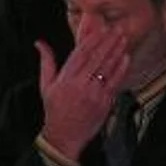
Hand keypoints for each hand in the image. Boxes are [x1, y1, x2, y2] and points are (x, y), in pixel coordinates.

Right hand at [36, 33, 130, 162]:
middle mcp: (80, 84)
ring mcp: (93, 94)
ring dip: (117, 52)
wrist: (64, 136)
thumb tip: (39, 43)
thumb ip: (46, 62)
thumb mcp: (46, 85)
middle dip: (108, 42)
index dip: (93, 39)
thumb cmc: (54, 110)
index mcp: (65, 78)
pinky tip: (125, 58)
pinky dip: (121, 69)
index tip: (101, 29)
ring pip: (107, 68)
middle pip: (97, 58)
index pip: (81, 53)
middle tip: (118, 29)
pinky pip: (114, 82)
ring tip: (124, 39)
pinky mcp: (104, 102)